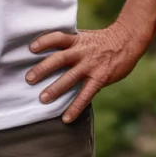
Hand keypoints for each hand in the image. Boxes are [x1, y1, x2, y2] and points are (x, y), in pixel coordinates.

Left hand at [25, 21, 147, 122]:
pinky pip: (85, 95)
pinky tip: (66, 118)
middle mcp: (81, 51)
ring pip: (70, 78)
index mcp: (76, 39)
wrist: (127, 41)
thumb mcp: (84, 37)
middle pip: (59, 59)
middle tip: (29, 79)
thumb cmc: (101, 41)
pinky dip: (75, 107)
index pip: (57, 37)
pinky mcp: (100, 78)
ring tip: (42, 99)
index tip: (31, 48)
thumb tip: (48, 52)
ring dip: (55, 89)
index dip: (44, 42)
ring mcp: (90, 65)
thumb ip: (69, 44)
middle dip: (43, 69)